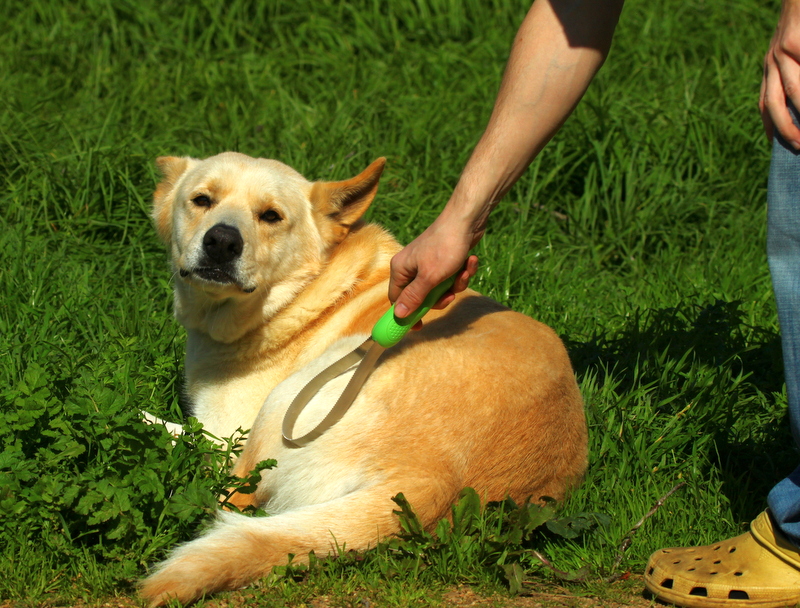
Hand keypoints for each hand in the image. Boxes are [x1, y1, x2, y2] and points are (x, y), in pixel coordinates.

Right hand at [389, 215, 479, 321]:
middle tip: (450, 295)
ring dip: (455, 284)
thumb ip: (414, 297)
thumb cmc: (445, 247)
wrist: (467, 220)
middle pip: (421, 297)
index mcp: (401, 269)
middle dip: (440, 298)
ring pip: (440, 288)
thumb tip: (398, 315)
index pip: (397, 299)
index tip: (420, 326)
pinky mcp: (444, 260)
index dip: (407, 314)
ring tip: (463, 271)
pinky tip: (469, 261)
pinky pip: (451, 277)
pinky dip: (462, 273)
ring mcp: (428, 263)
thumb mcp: (429, 278)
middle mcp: (411, 267)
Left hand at [761, 0, 799, 146]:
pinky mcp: (795, 41)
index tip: (775, 144)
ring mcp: (782, 51)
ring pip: (794, 91)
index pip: (766, 102)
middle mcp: (772, 60)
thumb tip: (798, 103)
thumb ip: (794, 72)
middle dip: (785, 129)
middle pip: (774, 103)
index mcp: (771, 65)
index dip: (770, 125)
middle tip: (799, 147)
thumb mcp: (794, 46)